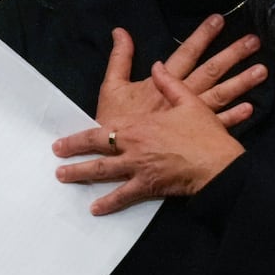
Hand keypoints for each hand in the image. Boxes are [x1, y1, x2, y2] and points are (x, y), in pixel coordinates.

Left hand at [54, 62, 243, 214]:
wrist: (219, 163)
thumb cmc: (204, 132)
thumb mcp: (188, 101)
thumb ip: (168, 83)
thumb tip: (156, 66)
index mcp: (138, 126)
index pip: (101, 130)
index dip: (79, 136)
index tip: (62, 141)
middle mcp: (133, 147)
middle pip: (96, 150)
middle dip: (73, 153)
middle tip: (55, 160)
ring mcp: (139, 168)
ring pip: (104, 173)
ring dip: (82, 176)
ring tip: (65, 179)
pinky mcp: (149, 186)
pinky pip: (124, 196)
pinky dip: (109, 203)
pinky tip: (95, 208)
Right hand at [95, 16, 264, 128]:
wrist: (115, 156)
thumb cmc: (113, 121)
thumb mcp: (111, 86)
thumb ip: (119, 58)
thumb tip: (120, 31)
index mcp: (161, 82)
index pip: (186, 53)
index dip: (202, 36)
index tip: (219, 20)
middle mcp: (180, 97)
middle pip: (210, 71)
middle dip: (232, 55)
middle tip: (253, 41)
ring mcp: (189, 117)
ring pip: (219, 96)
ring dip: (241, 83)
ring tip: (261, 70)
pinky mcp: (193, 136)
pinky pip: (218, 125)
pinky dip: (234, 117)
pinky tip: (250, 108)